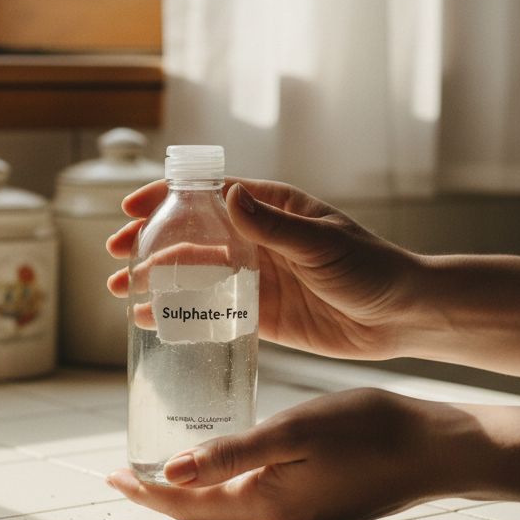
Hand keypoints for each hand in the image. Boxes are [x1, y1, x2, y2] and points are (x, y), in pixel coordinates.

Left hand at [106, 389, 487, 519]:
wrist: (438, 447)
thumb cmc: (370, 430)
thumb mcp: (292, 431)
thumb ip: (230, 453)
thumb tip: (172, 469)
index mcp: (267, 507)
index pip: (189, 505)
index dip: (148, 492)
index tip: (111, 475)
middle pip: (202, 516)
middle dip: (159, 496)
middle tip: (121, 475)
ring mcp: (299, 518)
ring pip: (226, 512)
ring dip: (188, 496)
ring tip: (157, 473)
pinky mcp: (316, 506)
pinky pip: (252, 504)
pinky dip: (221, 490)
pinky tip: (217, 469)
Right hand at [107, 179, 425, 359]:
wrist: (405, 319)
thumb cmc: (372, 269)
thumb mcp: (322, 244)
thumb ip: (273, 225)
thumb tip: (230, 194)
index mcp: (272, 210)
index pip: (208, 195)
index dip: (166, 199)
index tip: (130, 210)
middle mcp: (258, 240)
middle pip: (190, 236)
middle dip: (149, 244)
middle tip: (114, 257)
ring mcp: (257, 279)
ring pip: (194, 276)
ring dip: (157, 282)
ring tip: (121, 294)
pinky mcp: (262, 316)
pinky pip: (213, 313)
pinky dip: (182, 317)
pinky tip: (154, 325)